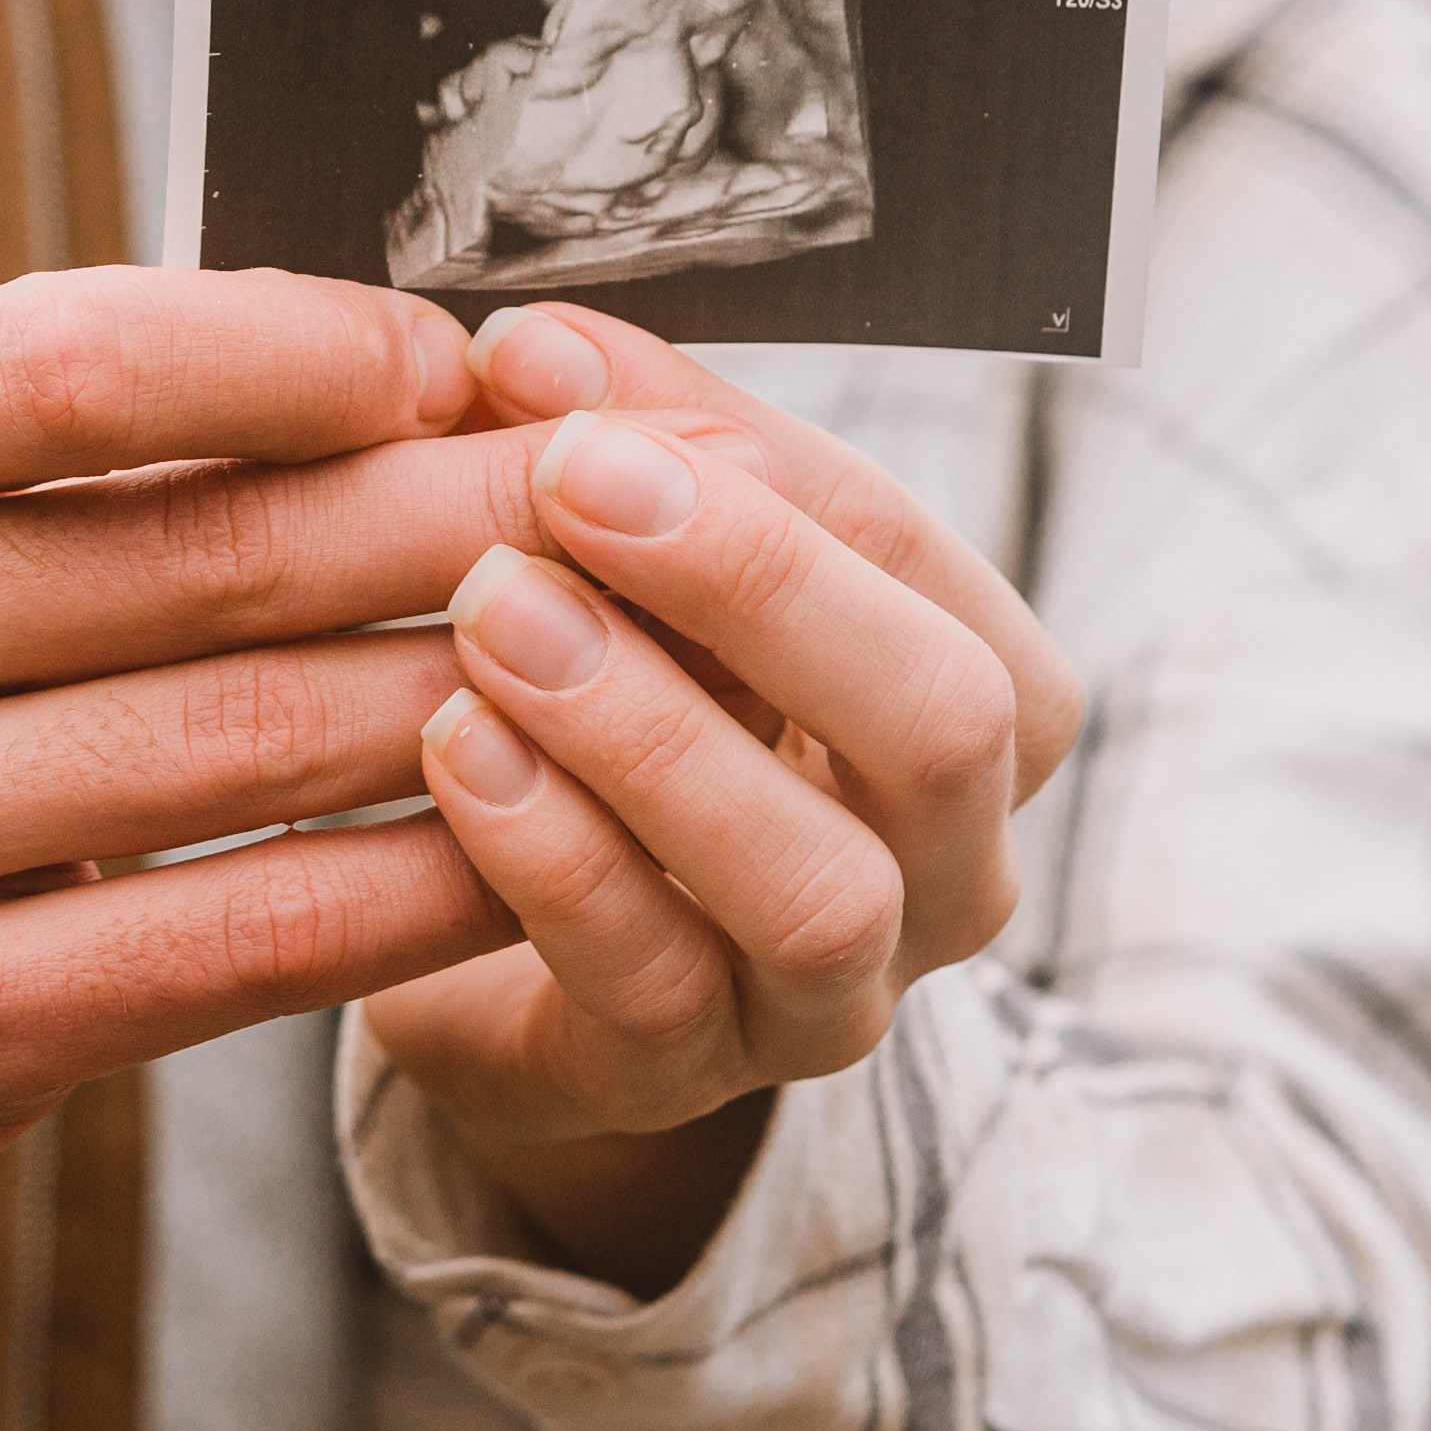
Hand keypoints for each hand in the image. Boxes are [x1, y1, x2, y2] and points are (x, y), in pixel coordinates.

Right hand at [0, 268, 547, 1275]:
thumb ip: (76, 433)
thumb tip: (409, 361)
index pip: (80, 358)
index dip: (307, 354)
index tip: (457, 363)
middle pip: (202, 554)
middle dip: (453, 515)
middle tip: (620, 501)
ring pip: (243, 746)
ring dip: (472, 691)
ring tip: (618, 651)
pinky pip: (234, 937)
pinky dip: (407, 882)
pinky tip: (524, 844)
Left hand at [364, 305, 1080, 1297]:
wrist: (500, 957)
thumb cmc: (600, 717)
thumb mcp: (626, 575)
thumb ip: (612, 454)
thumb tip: (532, 349)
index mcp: (973, 696)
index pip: (905, 548)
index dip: (735, 448)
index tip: (546, 363)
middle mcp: (950, 861)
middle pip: (940, 720)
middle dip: (756, 584)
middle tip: (566, 479)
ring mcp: (837, 995)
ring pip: (814, 884)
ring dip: (651, 733)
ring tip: (495, 615)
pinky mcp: (691, 1081)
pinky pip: (657, 986)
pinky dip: (558, 860)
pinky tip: (457, 753)